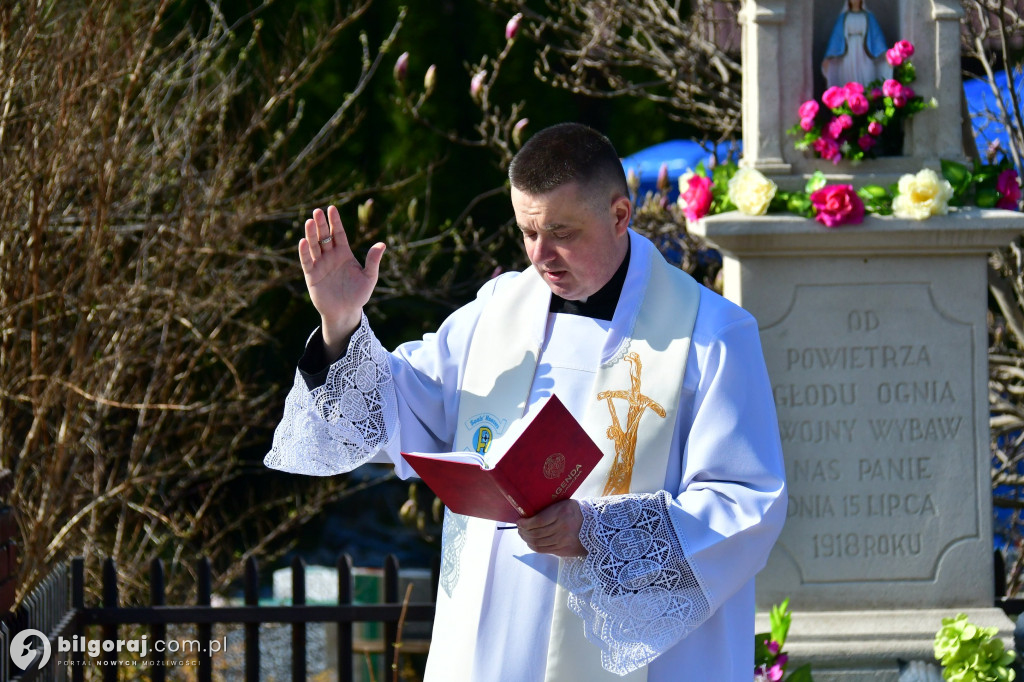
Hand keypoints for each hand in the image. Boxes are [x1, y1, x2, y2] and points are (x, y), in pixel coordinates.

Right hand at [298, 205, 385, 356]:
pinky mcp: (312, 275)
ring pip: (314, 246)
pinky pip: (307, 261)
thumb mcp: (369, 278)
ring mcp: (320, 265)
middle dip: (321, 224)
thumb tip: (382, 245)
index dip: (335, 221)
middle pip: (324, 236)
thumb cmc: (358, 295)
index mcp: (344, 254)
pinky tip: (304, 241)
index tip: (331, 208)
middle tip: (317, 211)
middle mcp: (330, 256)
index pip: (338, 233)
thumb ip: (373, 261)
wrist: (346, 312)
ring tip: (309, 221)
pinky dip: (305, 252)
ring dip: (311, 234)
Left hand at [517, 500, 585, 556]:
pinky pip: (545, 550)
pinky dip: (535, 547)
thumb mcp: (565, 504)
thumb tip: (529, 516)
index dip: (525, 523)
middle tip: (519, 528)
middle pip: (536, 534)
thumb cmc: (578, 512)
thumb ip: (550, 509)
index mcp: (562, 513)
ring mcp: (563, 541)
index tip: (519, 521)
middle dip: (523, 532)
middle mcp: (562, 528)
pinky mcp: (564, 551)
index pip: (537, 521)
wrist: (598, 527)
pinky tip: (531, 542)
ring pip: (538, 544)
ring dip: (527, 540)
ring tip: (523, 535)